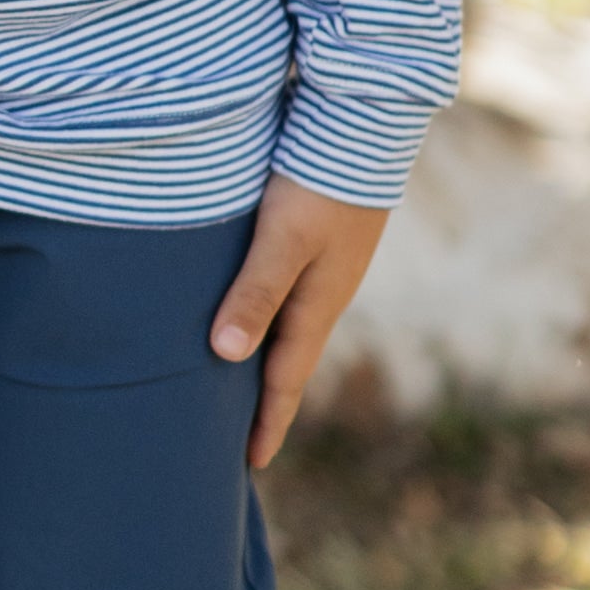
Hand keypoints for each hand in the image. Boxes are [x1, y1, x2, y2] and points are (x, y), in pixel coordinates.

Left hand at [210, 178, 389, 469]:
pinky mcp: (320, 244)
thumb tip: (224, 356)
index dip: (266, 421)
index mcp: (316, 306)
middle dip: (266, 402)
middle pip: (289, 362)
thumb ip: (255, 293)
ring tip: (241, 388)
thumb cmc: (318, 180)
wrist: (365, 125)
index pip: (286, 379)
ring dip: (267, 362)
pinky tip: (253, 317)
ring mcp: (325, 270)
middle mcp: (324, 296)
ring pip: (289, 330)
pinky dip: (269, 323)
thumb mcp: (282, 239)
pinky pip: (290, 301)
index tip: (250, 464)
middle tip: (238, 441)